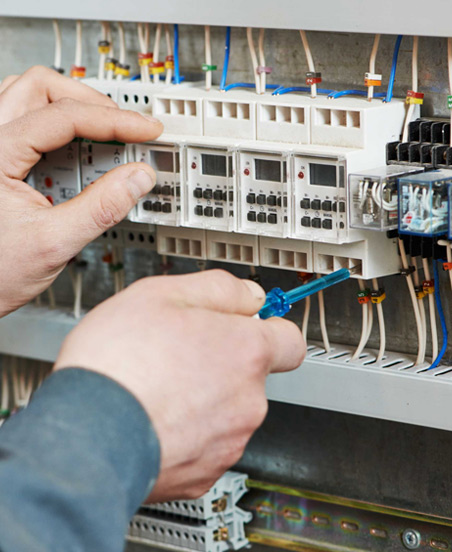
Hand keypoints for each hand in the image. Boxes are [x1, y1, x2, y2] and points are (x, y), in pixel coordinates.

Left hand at [0, 66, 162, 316]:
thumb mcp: (54, 243)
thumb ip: (100, 208)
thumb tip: (137, 179)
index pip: (63, 117)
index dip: (113, 120)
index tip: (145, 130)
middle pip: (42, 88)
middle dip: (91, 103)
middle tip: (125, 128)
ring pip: (30, 97)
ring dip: (72, 110)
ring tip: (104, 138)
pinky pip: (26, 124)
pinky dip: (59, 131)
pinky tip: (77, 155)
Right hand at [54, 270, 305, 500]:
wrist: (86, 435)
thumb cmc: (118, 364)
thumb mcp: (162, 294)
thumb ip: (217, 289)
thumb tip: (249, 296)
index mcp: (245, 351)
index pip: (290, 341)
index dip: (270, 330)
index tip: (251, 327)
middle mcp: (247, 399)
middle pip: (250, 375)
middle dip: (221, 362)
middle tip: (178, 353)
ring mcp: (228, 440)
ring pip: (226, 410)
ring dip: (202, 397)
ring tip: (157, 386)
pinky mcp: (204, 473)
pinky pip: (205, 444)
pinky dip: (186, 431)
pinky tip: (152, 417)